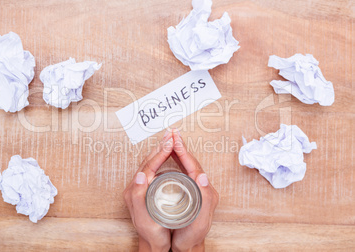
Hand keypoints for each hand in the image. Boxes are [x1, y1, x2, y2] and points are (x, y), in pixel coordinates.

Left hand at [123, 131, 173, 251]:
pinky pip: (154, 168)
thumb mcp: (144, 218)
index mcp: (135, 190)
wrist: (152, 242)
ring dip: (160, 150)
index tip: (170, 142)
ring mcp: (141, 186)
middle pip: (148, 161)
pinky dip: (161, 158)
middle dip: (160, 146)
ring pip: (151, 163)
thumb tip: (138, 176)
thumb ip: (138, 197)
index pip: (148, 166)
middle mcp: (136, 186)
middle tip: (171, 133)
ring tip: (170, 139)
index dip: (160, 153)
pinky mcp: (147, 188)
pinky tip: (168, 155)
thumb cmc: (151, 232)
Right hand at [171, 129, 218, 251]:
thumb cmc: (192, 236)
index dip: (184, 152)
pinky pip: (183, 171)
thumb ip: (205, 199)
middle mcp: (202, 187)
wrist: (189, 246)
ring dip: (178, 151)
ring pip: (187, 165)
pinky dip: (176, 161)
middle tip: (172, 133)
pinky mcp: (189, 191)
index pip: (194, 166)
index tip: (175, 140)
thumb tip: (203, 176)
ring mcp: (195, 188)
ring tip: (171, 140)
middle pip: (191, 162)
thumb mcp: (200, 220)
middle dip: (181, 147)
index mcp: (205, 191)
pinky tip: (170, 157)